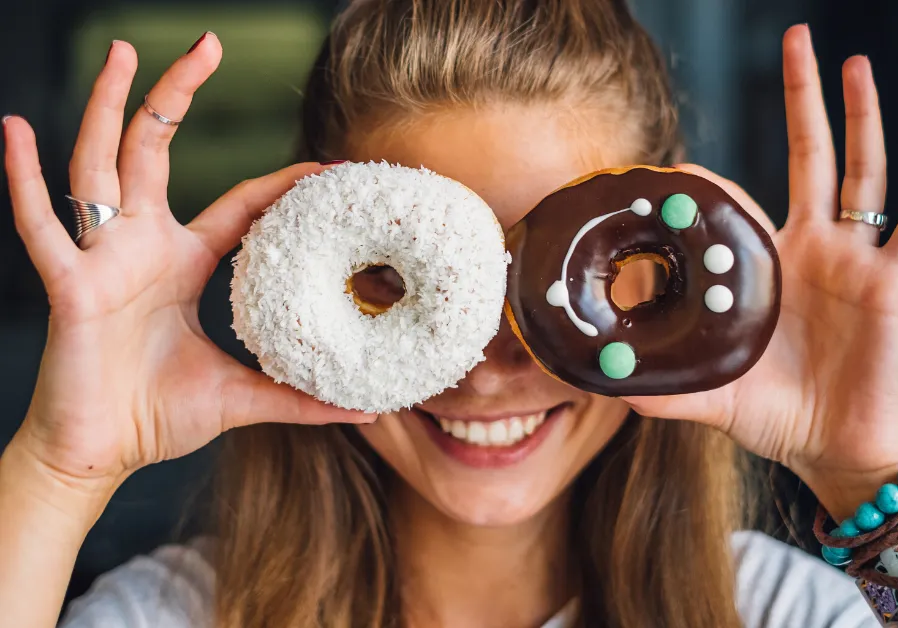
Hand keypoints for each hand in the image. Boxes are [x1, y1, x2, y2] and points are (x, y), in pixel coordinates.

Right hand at [3, 35, 370, 494]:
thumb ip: (300, 399)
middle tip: (206, 42)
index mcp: (180, 262)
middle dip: (177, 94)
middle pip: (156, 150)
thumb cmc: (155, 417)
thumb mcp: (242, 396)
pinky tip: (14, 128)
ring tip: (121, 51)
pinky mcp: (68, 284)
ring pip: (101, 164)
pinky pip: (39, 225)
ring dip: (109, 106)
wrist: (97, 454)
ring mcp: (101, 259)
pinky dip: (23, 179)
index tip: (323, 166)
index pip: (237, 204)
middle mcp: (140, 247)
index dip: (277, 184)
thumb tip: (365, 409)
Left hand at [624, 25, 897, 517]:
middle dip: (803, 100)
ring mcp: (854, 261)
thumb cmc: (780, 418)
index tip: (678, 167)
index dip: (713, 184)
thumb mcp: (713, 397)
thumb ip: (665, 387)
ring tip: (854, 64)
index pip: (740, 204)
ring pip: (861, 173)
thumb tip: (603, 384)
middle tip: (796, 39)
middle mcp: (813, 250)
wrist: (838, 450)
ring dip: (861, 117)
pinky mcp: (889, 284)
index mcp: (770, 268)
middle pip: (810, 157)